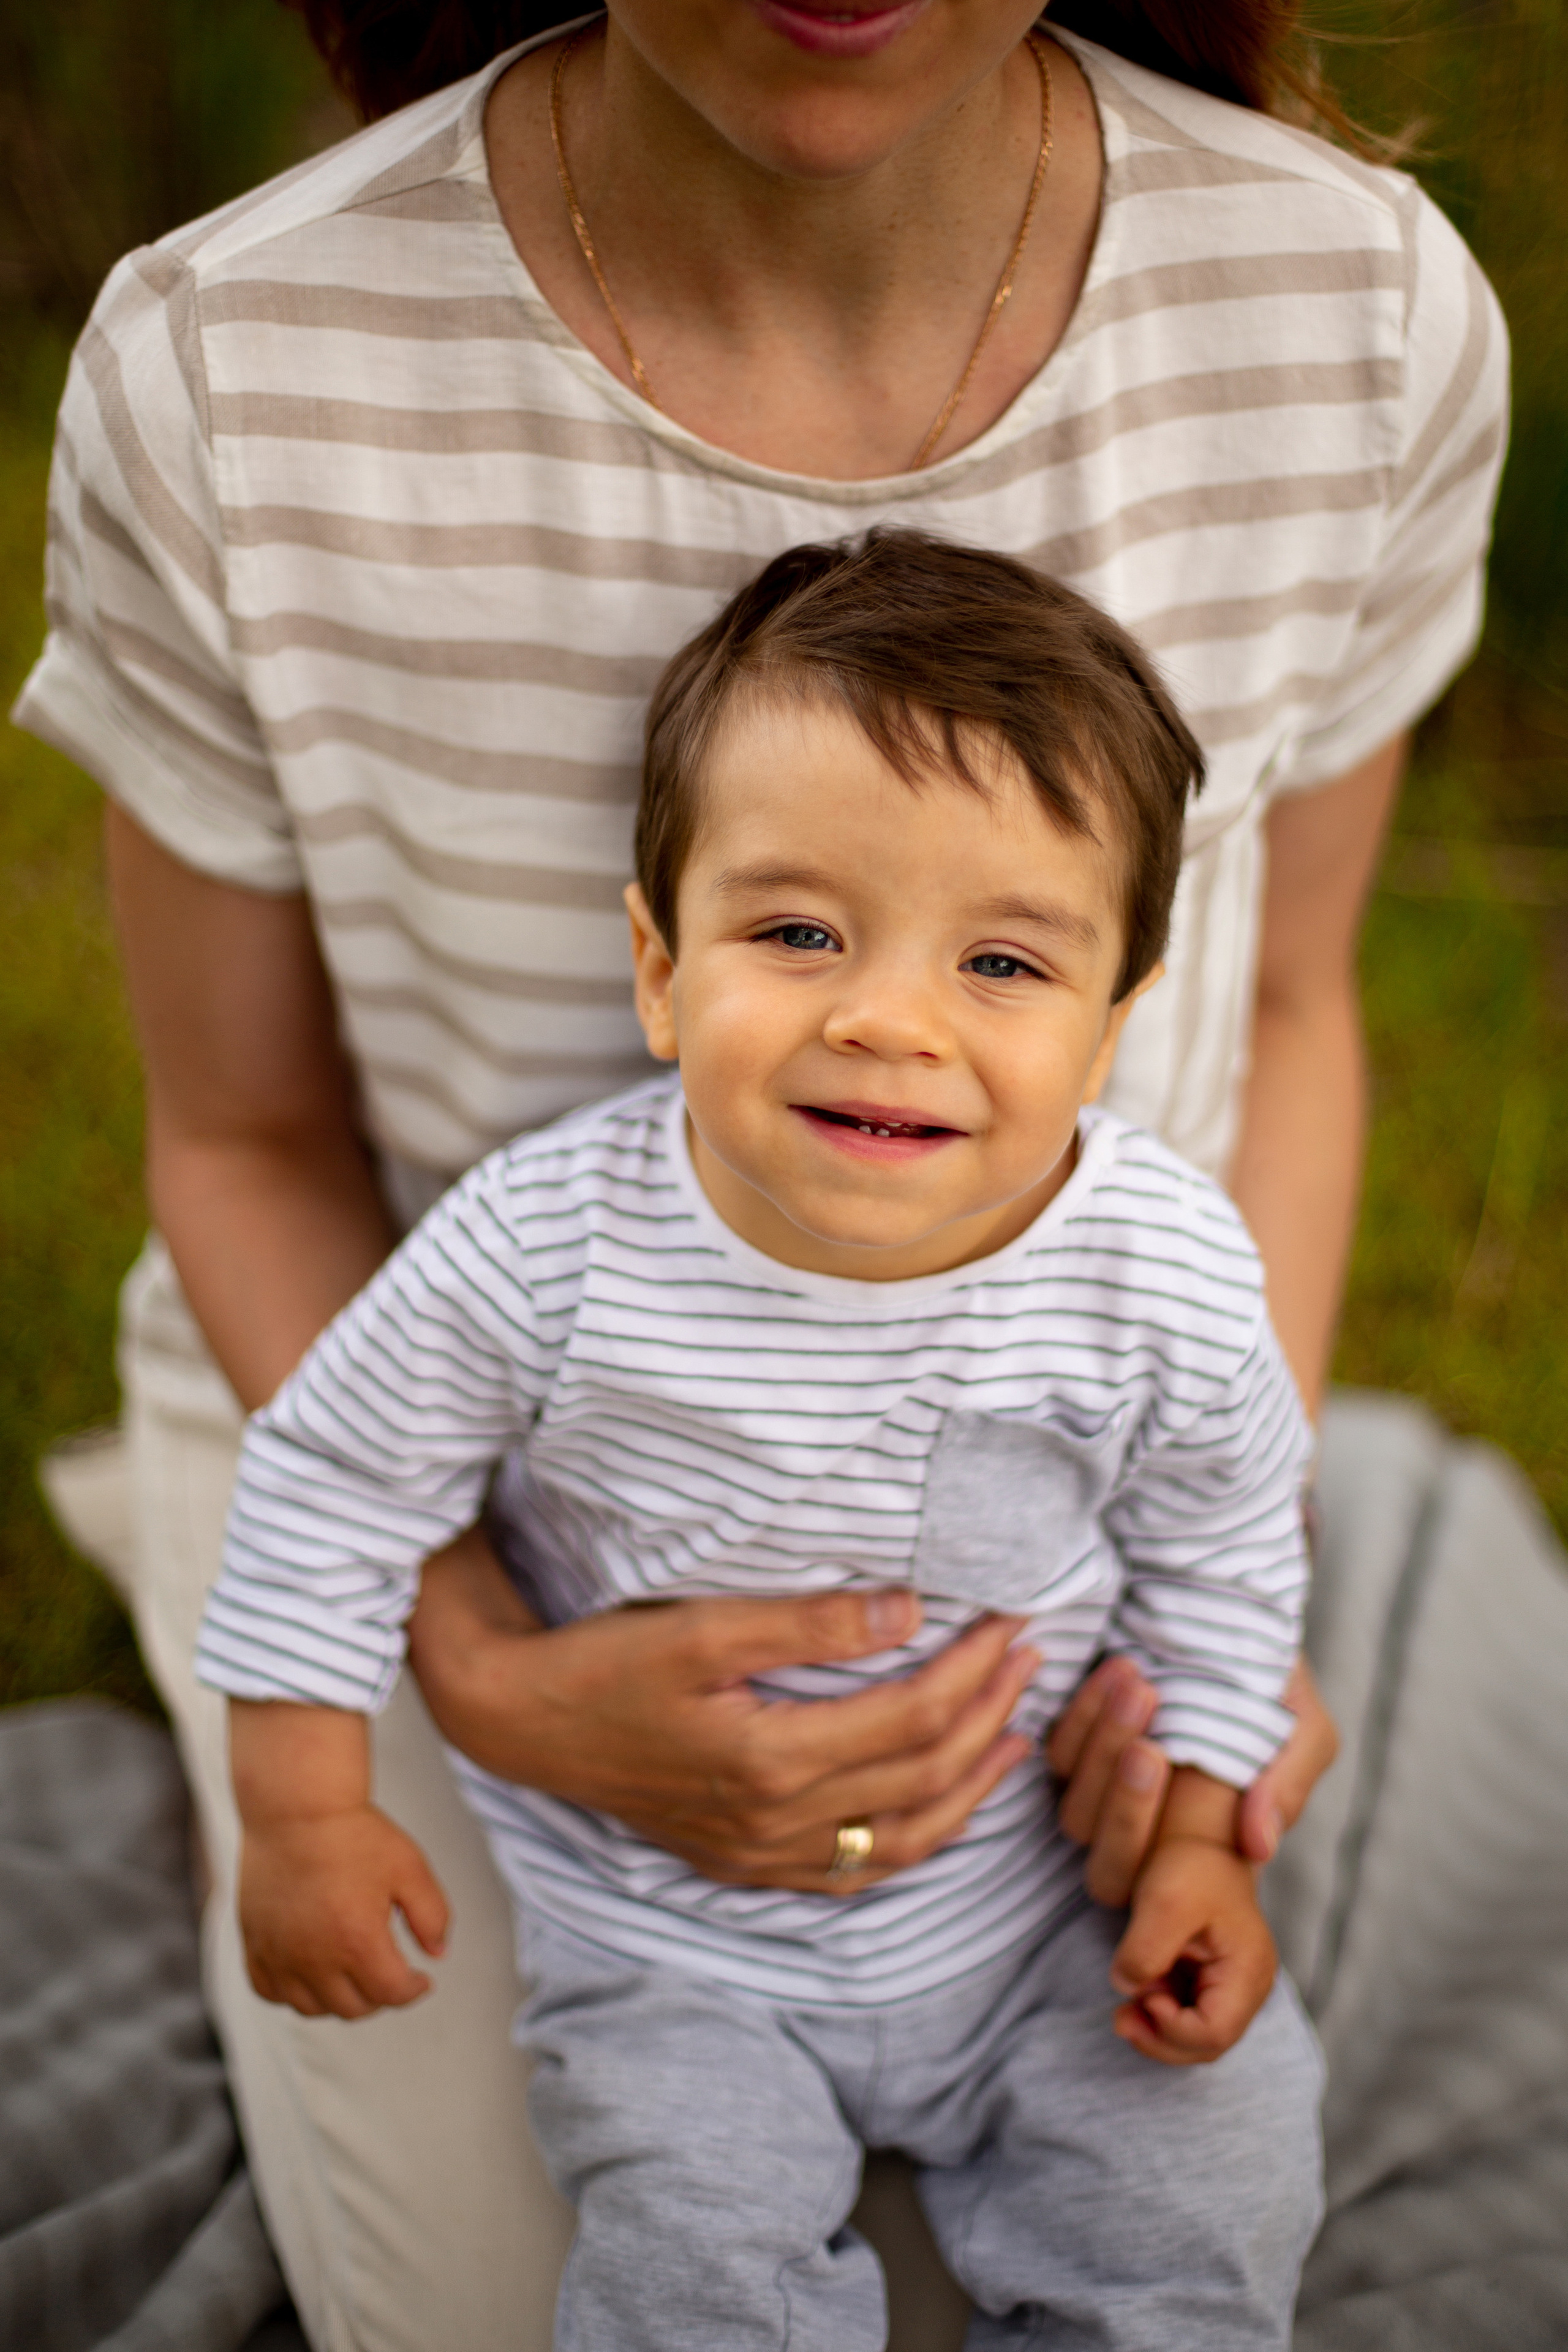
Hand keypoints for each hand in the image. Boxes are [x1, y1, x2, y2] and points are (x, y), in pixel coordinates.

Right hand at [239, 1804, 449, 2019]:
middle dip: (380, 1996)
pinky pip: (269, 1991)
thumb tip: (438, 1953)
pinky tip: (312, 1973)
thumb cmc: (355, 1834)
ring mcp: (280, 1954)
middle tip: (390, 1974)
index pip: (392, 1993)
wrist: (296, 1808)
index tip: (421, 1979)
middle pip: (355, 2008)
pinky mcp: (254, 1943)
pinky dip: (292, 1993)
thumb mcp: (410, 1868)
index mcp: (358, 1941)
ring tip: (355, 1975)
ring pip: (312, 2008)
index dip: (414, 1989)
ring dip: (340, 2000)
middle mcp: (315, 1958)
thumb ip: (432, 1915)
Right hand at [408, 1530, 1039, 1893]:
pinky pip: (858, 1870)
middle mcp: (775, 1822)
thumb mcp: (700, 1626)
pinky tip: (943, 1805)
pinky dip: (917, 1838)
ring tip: (1016, 1730)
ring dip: (972, 1784)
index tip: (1008, 1620)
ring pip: (904, 1836)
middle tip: (1028, 1655)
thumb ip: (807, 1621)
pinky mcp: (746, 1863)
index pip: (912, 1716)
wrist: (522, 1722)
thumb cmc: (604, 1663)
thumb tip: (907, 1609)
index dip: (973, 1669)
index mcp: (770, 1760)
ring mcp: (762, 1854)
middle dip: (988, 1712)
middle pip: (922, 1774)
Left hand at [1047, 1653, 1338, 1903]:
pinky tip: (1116, 1672)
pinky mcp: (1074, 1753)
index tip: (1165, 1768)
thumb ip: (1286, 1785)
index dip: (1151, 1838)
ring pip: (1078, 1813)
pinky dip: (1083, 1715)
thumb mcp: (1301, 1731)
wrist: (1227, 1617)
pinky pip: (1059, 1755)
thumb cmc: (1268, 1684)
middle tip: (1149, 1747)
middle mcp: (1145, 1835)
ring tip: (1139, 1686)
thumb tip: (1260, 1847)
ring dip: (1103, 1750)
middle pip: (1108, 1863)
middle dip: (1126, 1806)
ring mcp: (1103, 1797)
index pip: (1158, 1885)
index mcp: (1201, 1849)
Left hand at [1109, 1836, 1276, 2065]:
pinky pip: (1189, 2018)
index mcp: (1248, 1969)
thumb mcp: (1162, 1901)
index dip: (1172, 2028)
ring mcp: (1233, 1986)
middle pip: (1208, 2045)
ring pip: (1197, 2039)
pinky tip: (1138, 1993)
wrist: (1199, 1838)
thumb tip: (1127, 1990)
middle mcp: (1250, 1985)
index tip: (1143, 1994)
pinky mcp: (1214, 1981)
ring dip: (1158, 2030)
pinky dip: (1161, 2016)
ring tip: (1127, 2006)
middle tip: (1120, 2018)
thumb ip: (1144, 1952)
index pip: (1213, 2032)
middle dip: (1161, 2038)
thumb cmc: (1190, 1864)